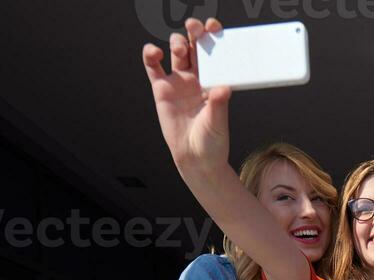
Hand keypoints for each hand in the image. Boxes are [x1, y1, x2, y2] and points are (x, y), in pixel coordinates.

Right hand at [141, 17, 229, 176]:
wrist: (196, 159)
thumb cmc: (212, 141)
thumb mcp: (218, 122)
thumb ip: (218, 104)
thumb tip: (223, 89)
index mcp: (215, 80)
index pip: (215, 53)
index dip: (213, 37)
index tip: (213, 27)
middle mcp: (197, 77)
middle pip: (195, 47)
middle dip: (195, 32)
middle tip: (196, 28)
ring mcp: (179, 81)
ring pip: (176, 52)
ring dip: (177, 42)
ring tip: (180, 47)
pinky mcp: (162, 89)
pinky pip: (154, 68)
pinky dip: (151, 56)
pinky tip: (153, 51)